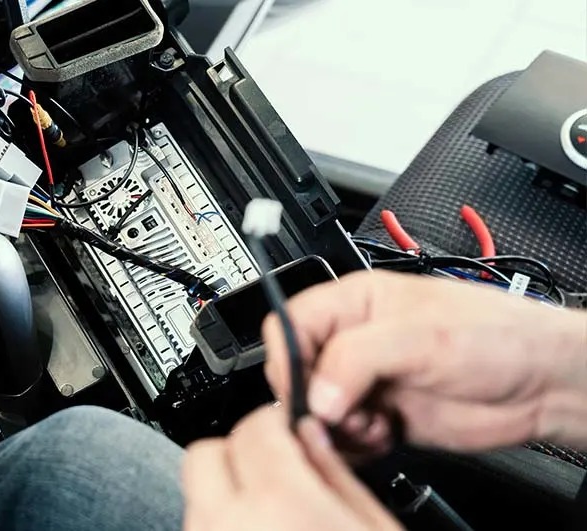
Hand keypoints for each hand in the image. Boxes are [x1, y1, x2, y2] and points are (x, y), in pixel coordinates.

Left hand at [182, 405, 400, 530]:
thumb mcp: (373, 523)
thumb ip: (334, 471)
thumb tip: (310, 433)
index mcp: (279, 502)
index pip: (256, 426)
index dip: (278, 418)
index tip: (292, 426)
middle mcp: (228, 522)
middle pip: (208, 453)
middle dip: (239, 449)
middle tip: (276, 462)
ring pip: (198, 491)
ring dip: (228, 485)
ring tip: (272, 503)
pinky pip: (199, 522)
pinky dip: (222, 517)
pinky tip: (262, 528)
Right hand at [264, 270, 586, 453]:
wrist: (542, 383)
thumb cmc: (497, 336)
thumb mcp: (419, 336)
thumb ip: (356, 358)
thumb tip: (315, 394)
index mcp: (354, 302)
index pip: (289, 324)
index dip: (288, 358)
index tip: (304, 388)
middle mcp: (354, 341)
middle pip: (297, 372)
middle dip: (313, 400)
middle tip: (341, 413)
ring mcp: (367, 380)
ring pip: (317, 410)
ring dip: (336, 427)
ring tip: (370, 425)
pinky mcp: (381, 416)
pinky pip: (343, 436)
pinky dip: (354, 445)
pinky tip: (383, 436)